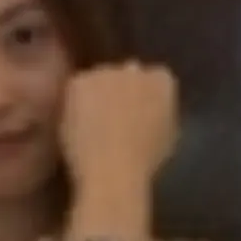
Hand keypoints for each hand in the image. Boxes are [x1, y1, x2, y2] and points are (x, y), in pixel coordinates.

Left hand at [59, 61, 177, 187]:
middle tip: (109, 116)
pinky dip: (72, 104)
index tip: (135, 112)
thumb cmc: (145, 163)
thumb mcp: (167, 135)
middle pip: (124, 73)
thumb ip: (159, 112)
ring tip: (88, 123)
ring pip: (96, 79)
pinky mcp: (79, 81)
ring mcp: (105, 72)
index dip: (142, 95)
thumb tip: (151, 107)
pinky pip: (75, 89)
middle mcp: (135, 69)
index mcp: (163, 81)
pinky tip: (74, 125)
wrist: (113, 171)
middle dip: (118, 89)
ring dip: (94, 95)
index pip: (153, 78)